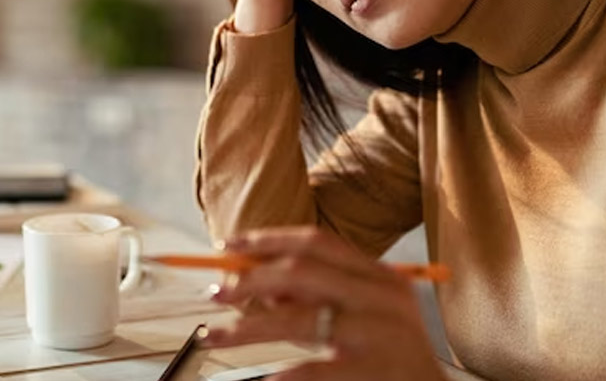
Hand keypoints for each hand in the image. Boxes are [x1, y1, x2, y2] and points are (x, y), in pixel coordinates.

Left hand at [205, 227, 445, 380]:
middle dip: (250, 280)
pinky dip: (284, 374)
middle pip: (303, 272)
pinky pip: (317, 370)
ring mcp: (383, 335)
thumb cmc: (392, 360)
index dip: (267, 239)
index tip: (227, 245)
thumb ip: (317, 300)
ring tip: (214, 335)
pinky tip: (264, 379)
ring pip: (300, 320)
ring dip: (248, 328)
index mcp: (381, 278)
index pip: (317, 241)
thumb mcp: (362, 319)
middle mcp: (385, 298)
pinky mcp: (378, 372)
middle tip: (215, 293)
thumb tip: (259, 286)